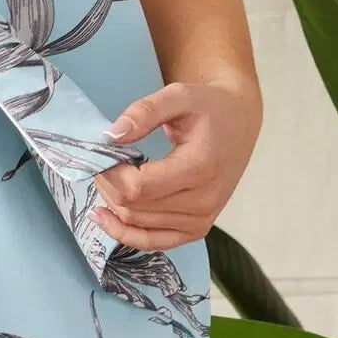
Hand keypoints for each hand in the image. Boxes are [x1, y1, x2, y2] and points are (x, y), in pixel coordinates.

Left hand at [91, 70, 262, 250]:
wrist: (237, 123)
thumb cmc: (207, 107)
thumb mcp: (177, 95)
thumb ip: (144, 112)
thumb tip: (111, 136)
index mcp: (200, 167)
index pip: (138, 186)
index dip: (109, 173)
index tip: (100, 152)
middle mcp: (204, 201)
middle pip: (133, 207)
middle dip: (106, 184)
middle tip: (100, 160)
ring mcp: (201, 220)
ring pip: (137, 224)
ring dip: (113, 202)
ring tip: (108, 175)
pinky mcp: (197, 230)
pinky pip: (152, 242)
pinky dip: (124, 232)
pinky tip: (103, 215)